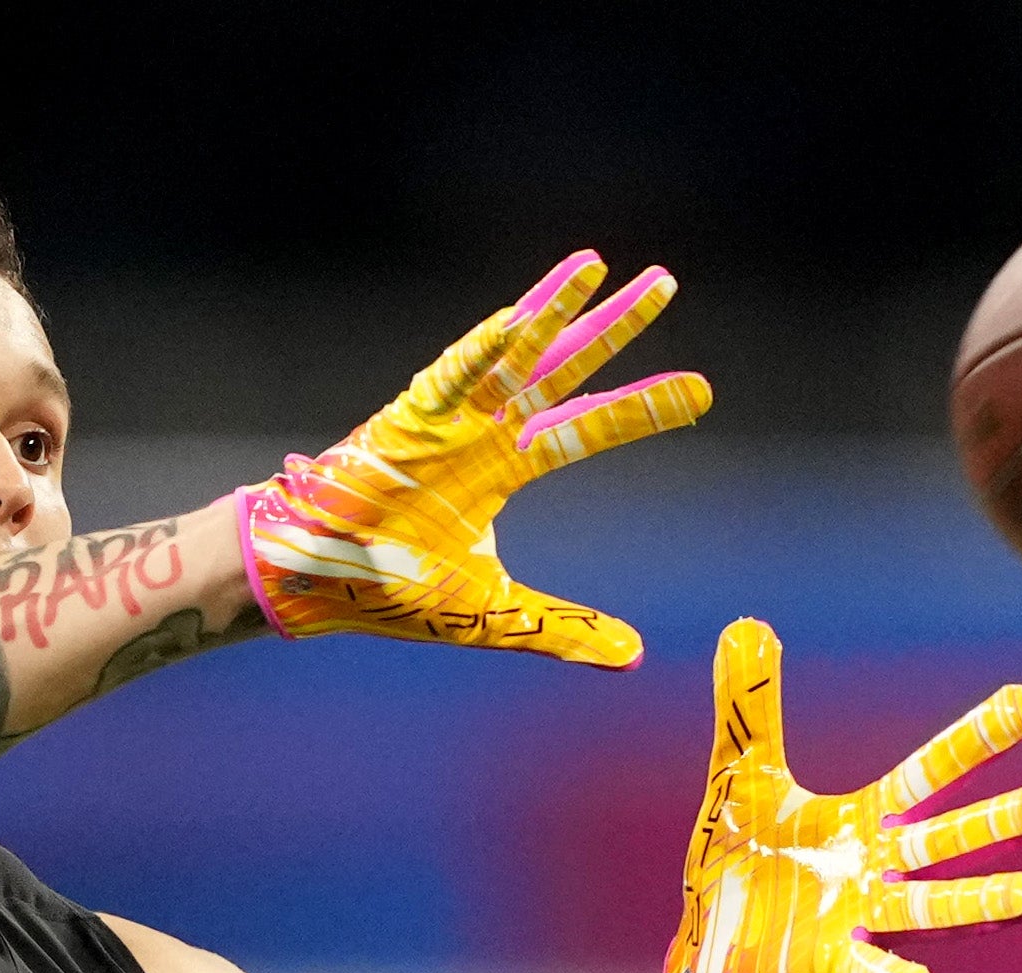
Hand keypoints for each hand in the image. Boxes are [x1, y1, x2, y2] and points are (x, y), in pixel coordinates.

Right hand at [232, 251, 707, 667]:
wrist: (319, 582)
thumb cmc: (394, 589)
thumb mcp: (498, 614)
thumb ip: (564, 629)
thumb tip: (632, 658)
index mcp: (504, 467)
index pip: (587, 428)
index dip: (642, 408)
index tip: (702, 390)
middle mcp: (484, 431)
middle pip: (565, 368)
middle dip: (614, 328)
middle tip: (666, 283)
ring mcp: (447, 418)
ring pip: (513, 352)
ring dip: (554, 309)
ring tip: (598, 266)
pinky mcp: (406, 420)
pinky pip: (450, 375)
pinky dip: (482, 348)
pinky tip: (518, 316)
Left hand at [663, 622, 1021, 972]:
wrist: (712, 961)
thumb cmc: (742, 872)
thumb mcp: (742, 781)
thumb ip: (752, 710)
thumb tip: (746, 624)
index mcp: (867, 822)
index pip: (931, 773)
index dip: (976, 739)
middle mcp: (880, 871)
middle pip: (956, 840)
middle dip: (1010, 822)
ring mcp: (863, 921)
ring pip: (936, 908)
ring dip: (985, 903)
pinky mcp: (832, 970)